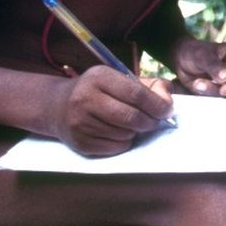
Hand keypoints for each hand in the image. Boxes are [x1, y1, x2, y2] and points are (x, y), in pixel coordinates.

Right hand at [53, 66, 174, 156]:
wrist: (58, 106)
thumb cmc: (98, 91)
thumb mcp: (119, 79)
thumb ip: (148, 86)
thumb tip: (167, 100)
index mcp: (100, 77)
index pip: (136, 94)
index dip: (157, 105)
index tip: (167, 111)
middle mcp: (86, 98)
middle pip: (131, 117)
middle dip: (150, 122)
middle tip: (155, 122)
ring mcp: (80, 122)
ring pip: (125, 134)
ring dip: (135, 132)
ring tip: (130, 124)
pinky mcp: (80, 142)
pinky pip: (115, 148)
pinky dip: (124, 143)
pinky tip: (117, 133)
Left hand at [173, 40, 225, 97]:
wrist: (181, 60)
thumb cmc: (194, 53)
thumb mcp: (202, 56)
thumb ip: (215, 66)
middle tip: (221, 91)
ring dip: (215, 92)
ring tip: (198, 84)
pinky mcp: (221, 92)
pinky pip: (220, 99)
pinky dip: (210, 96)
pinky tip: (198, 88)